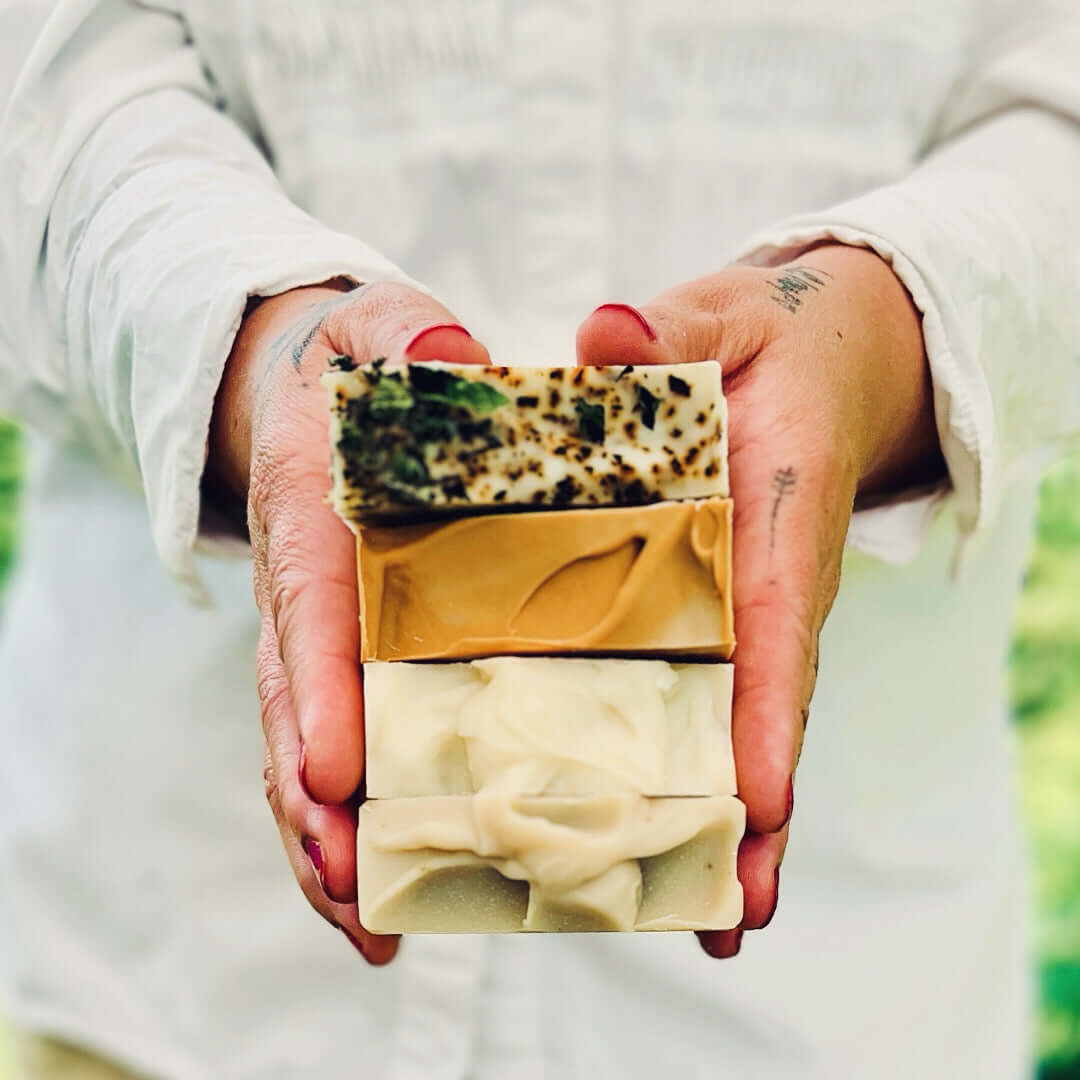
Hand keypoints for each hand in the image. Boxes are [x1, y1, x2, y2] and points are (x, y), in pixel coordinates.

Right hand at [207, 280, 489, 963]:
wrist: (321, 395)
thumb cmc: (361, 368)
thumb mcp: (381, 328)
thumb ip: (408, 332)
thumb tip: (456, 349)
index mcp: (312, 515)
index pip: (307, 609)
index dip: (318, 689)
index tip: (334, 770)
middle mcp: (306, 593)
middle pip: (294, 708)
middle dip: (313, 804)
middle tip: (348, 883)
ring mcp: (322, 639)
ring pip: (307, 750)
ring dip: (329, 840)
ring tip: (368, 923)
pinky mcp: (349, 663)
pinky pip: (342, 747)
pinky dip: (353, 822)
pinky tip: (387, 894)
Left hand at [576, 245, 944, 956]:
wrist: (812, 360)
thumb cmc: (769, 341)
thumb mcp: (724, 314)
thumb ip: (670, 326)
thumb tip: (604, 333)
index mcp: (776, 520)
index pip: (781, 626)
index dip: (769, 712)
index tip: (759, 801)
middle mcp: (766, 588)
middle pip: (766, 711)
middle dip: (754, 814)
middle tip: (733, 918)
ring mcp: (742, 611)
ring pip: (736, 722)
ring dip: (721, 818)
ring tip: (698, 917)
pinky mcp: (714, 612)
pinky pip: (705, 694)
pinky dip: (690, 766)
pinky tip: (652, 831)